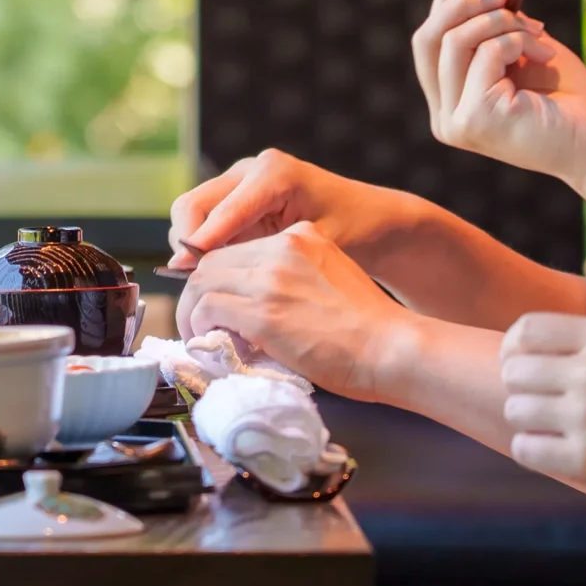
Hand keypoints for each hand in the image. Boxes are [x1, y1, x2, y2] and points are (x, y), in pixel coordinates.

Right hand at [168, 150, 414, 268]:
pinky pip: (206, 224)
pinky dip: (204, 249)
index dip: (200, 243)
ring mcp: (242, 183)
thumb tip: (212, 270)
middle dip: (186, 242)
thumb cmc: (353, 233)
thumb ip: (266, 255)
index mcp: (274, 173)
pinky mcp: (238, 201)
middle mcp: (251, 170)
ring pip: (192, 214)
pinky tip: (216, 277)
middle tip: (191, 283)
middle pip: (193, 204)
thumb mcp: (313, 245)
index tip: (183, 272)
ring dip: (192, 248)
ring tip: (204, 284)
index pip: (221, 209)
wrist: (372, 221)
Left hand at [176, 223, 409, 399]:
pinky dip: (200, 326)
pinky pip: (208, 308)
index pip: (239, 247)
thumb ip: (296, 278)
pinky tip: (212, 342)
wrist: (392, 348)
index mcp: (302, 237)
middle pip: (213, 259)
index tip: (215, 300)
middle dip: (198, 290)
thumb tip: (254, 305)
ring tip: (200, 334)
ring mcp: (272, 278)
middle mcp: (283, 248)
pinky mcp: (264, 311)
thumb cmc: (369, 328)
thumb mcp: (333, 278)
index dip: (219, 276)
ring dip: (194, 310)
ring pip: (202, 281)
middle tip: (199, 320)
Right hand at [412, 0, 585, 181]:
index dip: (443, 0)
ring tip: (536, 32)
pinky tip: (544, 53)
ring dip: (500, 21)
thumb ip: (490, 20)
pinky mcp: (475, 119)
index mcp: (448, 103)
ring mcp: (456, 122)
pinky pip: (487, 54)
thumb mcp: (521, 47)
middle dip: (461, 2)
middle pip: (427, 38)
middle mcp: (444, 117)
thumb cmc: (565, 99)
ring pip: (455, 41)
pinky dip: (517, 40)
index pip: (427, 43)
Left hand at [501, 312, 585, 516]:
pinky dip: (536, 450)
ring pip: (516, 409)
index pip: (526, 330)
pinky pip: (526, 448)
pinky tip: (560, 452)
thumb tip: (517, 348)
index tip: (522, 366)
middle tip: (546, 405)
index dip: (515, 349)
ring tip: (557, 429)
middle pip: (514, 371)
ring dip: (530, 421)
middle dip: (523, 388)